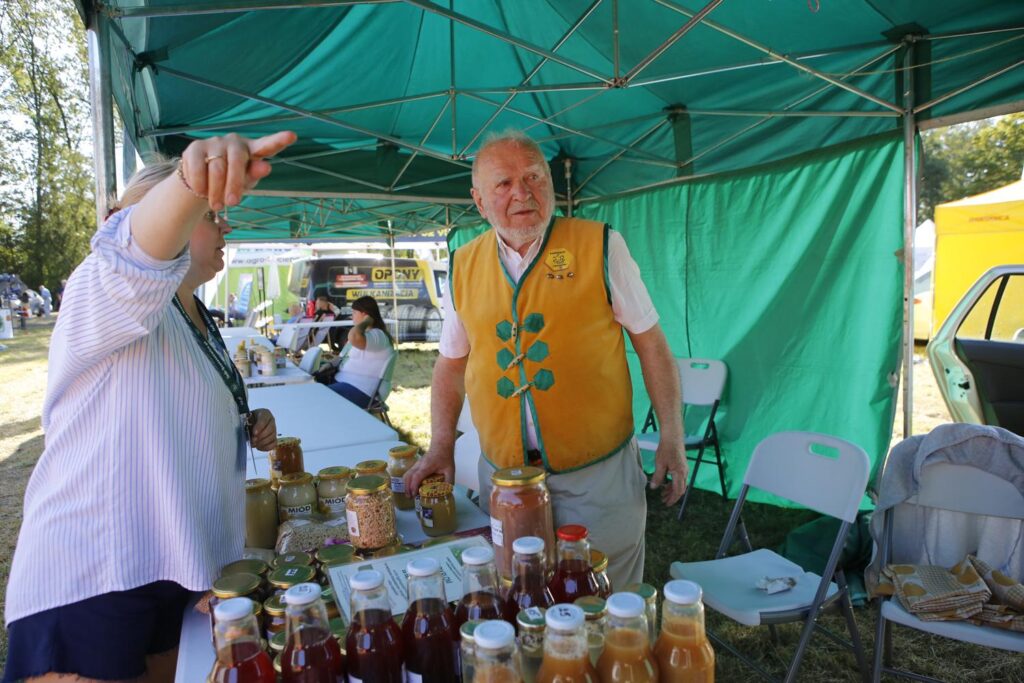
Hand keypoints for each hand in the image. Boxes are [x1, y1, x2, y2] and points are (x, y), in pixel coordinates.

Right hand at [180, 131, 296, 210]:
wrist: (202, 185)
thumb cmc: (231, 183)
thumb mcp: (246, 182)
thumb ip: (254, 174)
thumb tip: (265, 166)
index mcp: (252, 150)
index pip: (267, 145)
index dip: (279, 140)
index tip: (292, 136)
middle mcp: (234, 142)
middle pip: (237, 162)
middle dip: (234, 185)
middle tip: (232, 203)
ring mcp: (214, 142)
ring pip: (217, 168)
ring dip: (216, 191)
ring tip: (217, 206)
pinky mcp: (195, 147)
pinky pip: (197, 168)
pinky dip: (200, 185)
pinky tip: (201, 192)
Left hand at [248, 408, 277, 450]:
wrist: (250, 424)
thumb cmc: (249, 420)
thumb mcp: (247, 419)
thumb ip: (248, 424)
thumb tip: (249, 433)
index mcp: (265, 413)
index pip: (264, 419)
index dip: (259, 427)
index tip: (254, 433)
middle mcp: (271, 421)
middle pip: (270, 429)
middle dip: (261, 436)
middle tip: (253, 440)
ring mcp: (274, 430)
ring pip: (272, 437)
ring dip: (262, 443)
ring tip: (254, 444)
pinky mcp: (274, 438)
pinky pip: (273, 444)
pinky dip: (266, 447)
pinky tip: (259, 447)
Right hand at [403, 444, 455, 494]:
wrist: (441, 446)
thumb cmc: (445, 457)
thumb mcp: (450, 470)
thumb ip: (449, 481)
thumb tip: (447, 492)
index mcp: (427, 466)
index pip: (417, 476)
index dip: (414, 486)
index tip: (414, 494)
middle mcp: (419, 465)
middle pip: (408, 476)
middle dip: (407, 488)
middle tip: (410, 497)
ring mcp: (416, 464)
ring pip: (407, 474)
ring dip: (406, 484)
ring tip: (409, 494)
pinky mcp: (416, 464)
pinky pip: (408, 473)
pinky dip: (407, 481)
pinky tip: (410, 487)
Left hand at [650, 439, 687, 505]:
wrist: (673, 437)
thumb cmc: (666, 449)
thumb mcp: (660, 464)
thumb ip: (658, 477)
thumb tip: (654, 487)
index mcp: (680, 474)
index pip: (678, 491)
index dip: (672, 499)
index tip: (666, 504)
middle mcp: (684, 473)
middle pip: (681, 489)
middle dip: (672, 496)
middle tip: (663, 500)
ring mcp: (684, 469)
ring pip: (680, 484)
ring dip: (672, 489)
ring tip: (663, 493)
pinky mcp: (682, 465)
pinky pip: (680, 478)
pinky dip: (674, 483)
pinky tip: (666, 483)